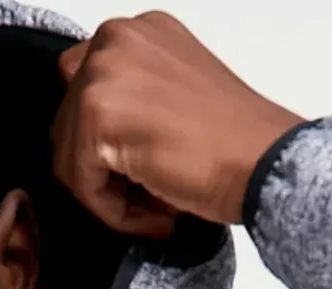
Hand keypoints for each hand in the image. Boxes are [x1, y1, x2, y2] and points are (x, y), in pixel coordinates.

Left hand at [50, 10, 306, 238]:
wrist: (262, 162)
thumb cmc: (235, 142)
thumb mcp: (175, 97)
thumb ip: (133, 101)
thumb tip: (98, 145)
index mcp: (138, 32)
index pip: (85, 90)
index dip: (106, 145)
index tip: (139, 174)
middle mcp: (116, 39)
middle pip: (69, 123)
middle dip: (103, 171)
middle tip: (149, 199)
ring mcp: (102, 71)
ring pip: (70, 155)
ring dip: (108, 194)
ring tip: (156, 209)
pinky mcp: (95, 113)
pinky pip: (79, 181)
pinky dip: (112, 211)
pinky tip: (155, 214)